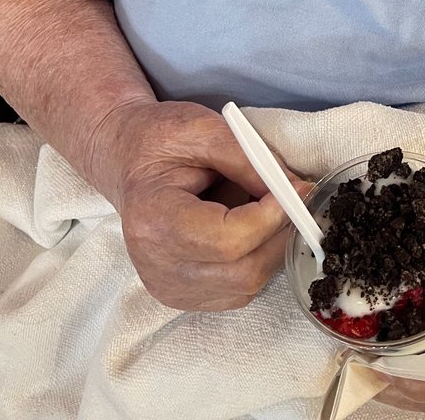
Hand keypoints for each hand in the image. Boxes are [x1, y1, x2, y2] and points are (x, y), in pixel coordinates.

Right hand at [87, 99, 307, 311]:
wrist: (127, 158)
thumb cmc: (161, 139)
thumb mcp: (205, 130)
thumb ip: (251, 162)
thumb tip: (296, 191)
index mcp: (153, 219)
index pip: (227, 240)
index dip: (271, 217)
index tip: (296, 189)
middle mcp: (156, 265)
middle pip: (241, 271)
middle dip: (279, 234)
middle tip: (294, 199)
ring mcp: (167, 287)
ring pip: (245, 285)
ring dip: (271, 248)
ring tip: (266, 210)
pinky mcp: (180, 295)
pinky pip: (237, 291)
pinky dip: (256, 262)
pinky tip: (249, 231)